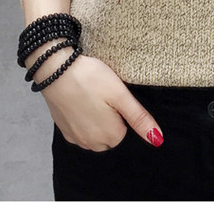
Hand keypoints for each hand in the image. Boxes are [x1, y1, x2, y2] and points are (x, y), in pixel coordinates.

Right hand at [39, 53, 163, 151]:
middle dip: (111, 120)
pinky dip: (82, 119)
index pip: (125, 131)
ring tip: (92, 96)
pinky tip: (80, 101)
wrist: (56, 70)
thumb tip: (158, 140)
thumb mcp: (120, 95)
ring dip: (96, 121)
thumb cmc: (91, 79)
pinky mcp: (63, 129)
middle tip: (104, 95)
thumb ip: (139, 118)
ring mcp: (75, 138)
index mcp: (109, 136)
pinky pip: (80, 130)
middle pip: (110, 136)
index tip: (114, 97)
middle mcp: (91, 143)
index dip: (122, 112)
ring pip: (95, 135)